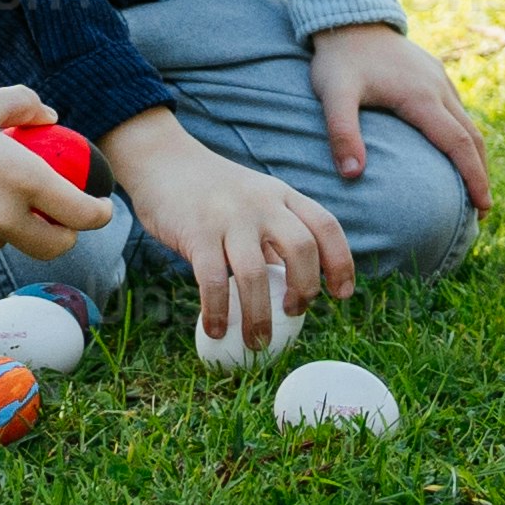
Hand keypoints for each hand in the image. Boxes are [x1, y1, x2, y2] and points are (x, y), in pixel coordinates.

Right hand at [0, 75, 99, 257]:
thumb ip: (26, 106)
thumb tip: (51, 120)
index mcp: (23, 181)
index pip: (82, 216)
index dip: (101, 214)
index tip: (103, 207)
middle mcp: (1, 218)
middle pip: (54, 247)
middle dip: (65, 235)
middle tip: (60, 216)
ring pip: (7, 240)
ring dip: (13, 225)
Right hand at [104, 115, 357, 350]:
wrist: (163, 161)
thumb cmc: (213, 191)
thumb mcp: (255, 201)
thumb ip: (274, 237)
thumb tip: (293, 287)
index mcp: (282, 195)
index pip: (326, 226)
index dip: (341, 263)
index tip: (341, 295)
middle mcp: (262, 203)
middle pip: (302, 248)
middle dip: (305, 289)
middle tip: (293, 313)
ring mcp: (230, 217)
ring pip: (256, 274)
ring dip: (259, 316)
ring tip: (256, 343)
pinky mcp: (197, 232)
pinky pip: (212, 281)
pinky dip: (217, 311)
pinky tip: (215, 330)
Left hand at [310, 19, 491, 214]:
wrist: (348, 15)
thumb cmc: (339, 59)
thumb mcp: (333, 95)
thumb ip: (342, 133)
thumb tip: (352, 175)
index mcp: (420, 97)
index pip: (458, 145)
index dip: (473, 178)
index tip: (483, 207)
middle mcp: (438, 88)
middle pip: (473, 137)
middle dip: (481, 174)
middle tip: (483, 209)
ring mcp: (439, 79)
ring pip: (469, 122)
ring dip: (475, 156)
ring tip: (473, 186)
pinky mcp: (433, 73)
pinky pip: (458, 109)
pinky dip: (464, 136)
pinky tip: (454, 149)